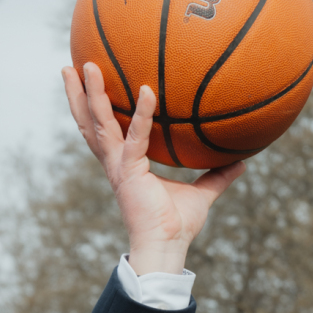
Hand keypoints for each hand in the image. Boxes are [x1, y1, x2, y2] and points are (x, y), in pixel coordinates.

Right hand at [62, 62, 244, 274]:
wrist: (168, 247)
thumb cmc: (178, 226)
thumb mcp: (201, 194)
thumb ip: (217, 176)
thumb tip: (241, 163)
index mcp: (125, 164)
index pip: (105, 130)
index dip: (95, 108)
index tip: (91, 84)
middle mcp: (116, 162)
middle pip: (90, 121)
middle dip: (79, 94)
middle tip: (70, 66)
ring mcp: (119, 166)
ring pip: (99, 123)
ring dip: (91, 94)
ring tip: (86, 65)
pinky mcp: (129, 172)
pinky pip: (136, 137)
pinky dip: (143, 115)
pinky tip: (148, 91)